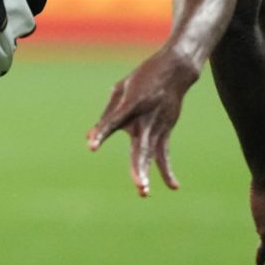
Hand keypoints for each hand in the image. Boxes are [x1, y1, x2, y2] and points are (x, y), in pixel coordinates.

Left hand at [85, 47, 199, 196]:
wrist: (174, 72)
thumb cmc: (142, 79)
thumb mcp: (120, 90)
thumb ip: (106, 115)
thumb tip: (89, 137)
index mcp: (129, 105)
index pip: (112, 122)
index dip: (101, 133)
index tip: (91, 146)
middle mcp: (145, 119)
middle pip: (140, 148)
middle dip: (137, 167)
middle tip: (138, 185)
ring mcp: (157, 127)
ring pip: (151, 154)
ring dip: (147, 172)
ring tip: (143, 192)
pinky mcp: (165, 131)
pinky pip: (164, 154)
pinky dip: (167, 170)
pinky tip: (173, 186)